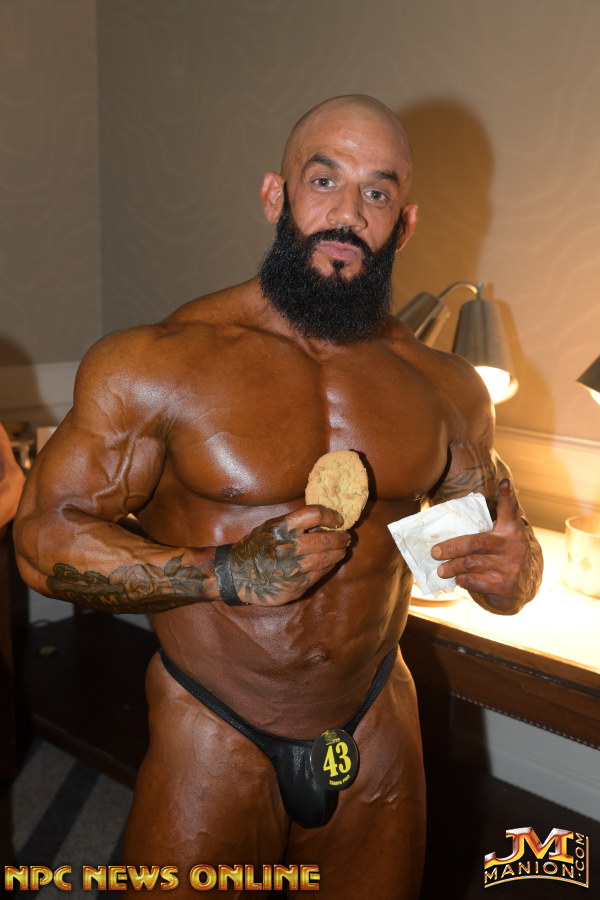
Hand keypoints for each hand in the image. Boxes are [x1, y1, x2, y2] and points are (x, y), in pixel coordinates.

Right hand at [228, 505, 349, 605]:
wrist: (236, 574)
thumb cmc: (256, 546)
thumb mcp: (269, 527)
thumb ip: (294, 524)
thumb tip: (325, 520)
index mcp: (279, 528)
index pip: (314, 514)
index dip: (331, 515)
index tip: (338, 519)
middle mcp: (286, 547)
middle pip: (326, 540)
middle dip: (341, 537)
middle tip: (346, 536)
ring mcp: (291, 569)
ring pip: (326, 559)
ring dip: (339, 553)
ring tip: (341, 549)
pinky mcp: (295, 586)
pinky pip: (320, 574)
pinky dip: (328, 567)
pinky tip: (329, 562)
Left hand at [430, 479, 534, 611]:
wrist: (520, 587)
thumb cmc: (501, 555)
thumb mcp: (501, 536)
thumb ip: (490, 520)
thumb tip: (462, 504)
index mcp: (512, 530)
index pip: (509, 510)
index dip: (506, 496)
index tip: (503, 482)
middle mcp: (513, 546)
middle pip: (475, 542)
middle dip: (451, 547)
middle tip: (434, 552)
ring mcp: (509, 566)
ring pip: (470, 563)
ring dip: (451, 566)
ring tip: (440, 569)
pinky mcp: (503, 585)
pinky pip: (474, 581)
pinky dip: (461, 580)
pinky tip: (457, 579)